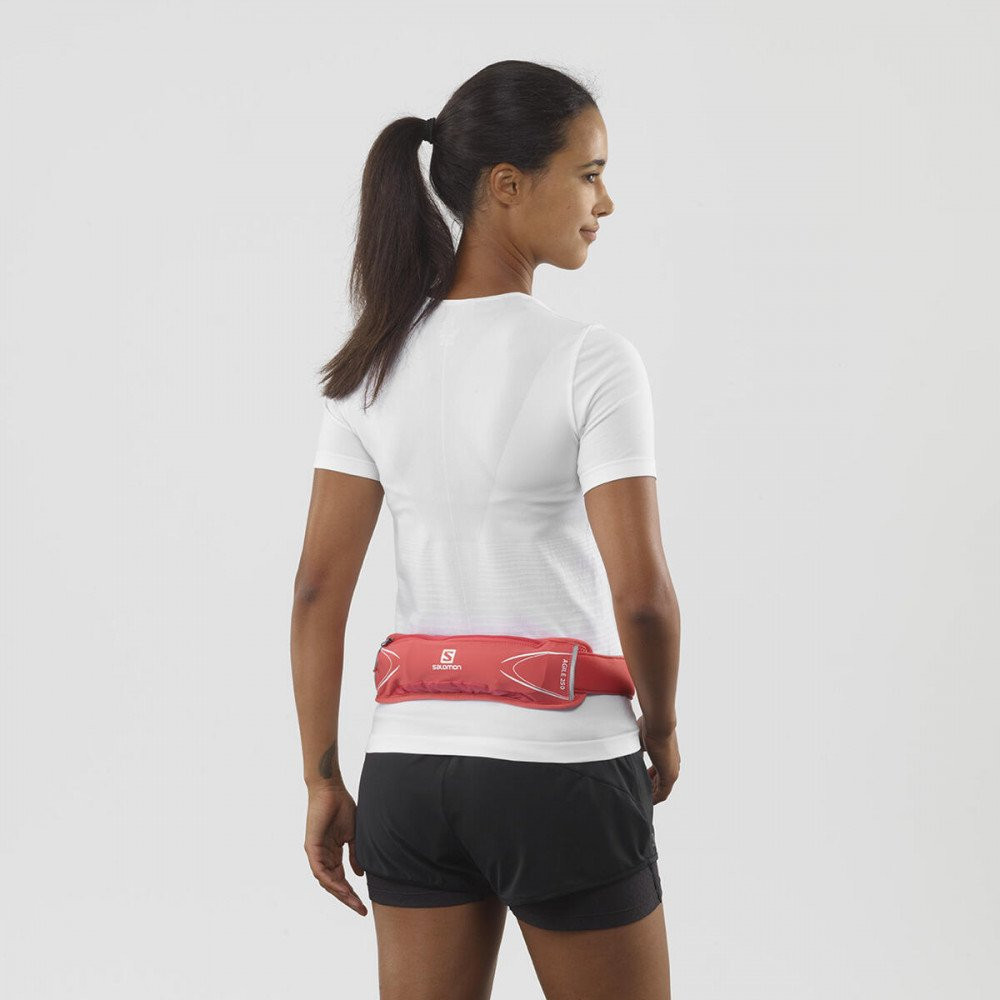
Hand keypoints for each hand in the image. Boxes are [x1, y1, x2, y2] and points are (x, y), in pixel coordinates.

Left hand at [303, 783, 367, 915]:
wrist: (331, 790)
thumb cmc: (342, 807)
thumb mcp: (353, 835)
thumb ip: (355, 855)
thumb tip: (359, 875)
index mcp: (332, 854)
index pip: (341, 879)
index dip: (352, 894)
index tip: (364, 906)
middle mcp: (322, 856)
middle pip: (334, 885)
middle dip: (348, 899)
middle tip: (361, 911)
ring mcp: (316, 853)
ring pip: (326, 881)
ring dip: (340, 893)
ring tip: (354, 902)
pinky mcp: (311, 848)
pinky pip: (320, 870)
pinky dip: (331, 881)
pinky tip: (344, 888)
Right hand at [637, 716, 679, 804]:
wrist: (658, 724)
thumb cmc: (649, 726)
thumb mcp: (639, 739)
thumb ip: (635, 748)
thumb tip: (624, 752)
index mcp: (666, 755)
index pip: (658, 771)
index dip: (649, 778)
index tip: (639, 781)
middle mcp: (672, 764)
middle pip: (660, 782)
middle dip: (650, 788)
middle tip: (639, 793)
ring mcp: (672, 770)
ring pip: (661, 789)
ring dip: (652, 794)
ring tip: (641, 799)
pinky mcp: (670, 775)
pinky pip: (662, 793)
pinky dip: (655, 798)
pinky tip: (646, 802)